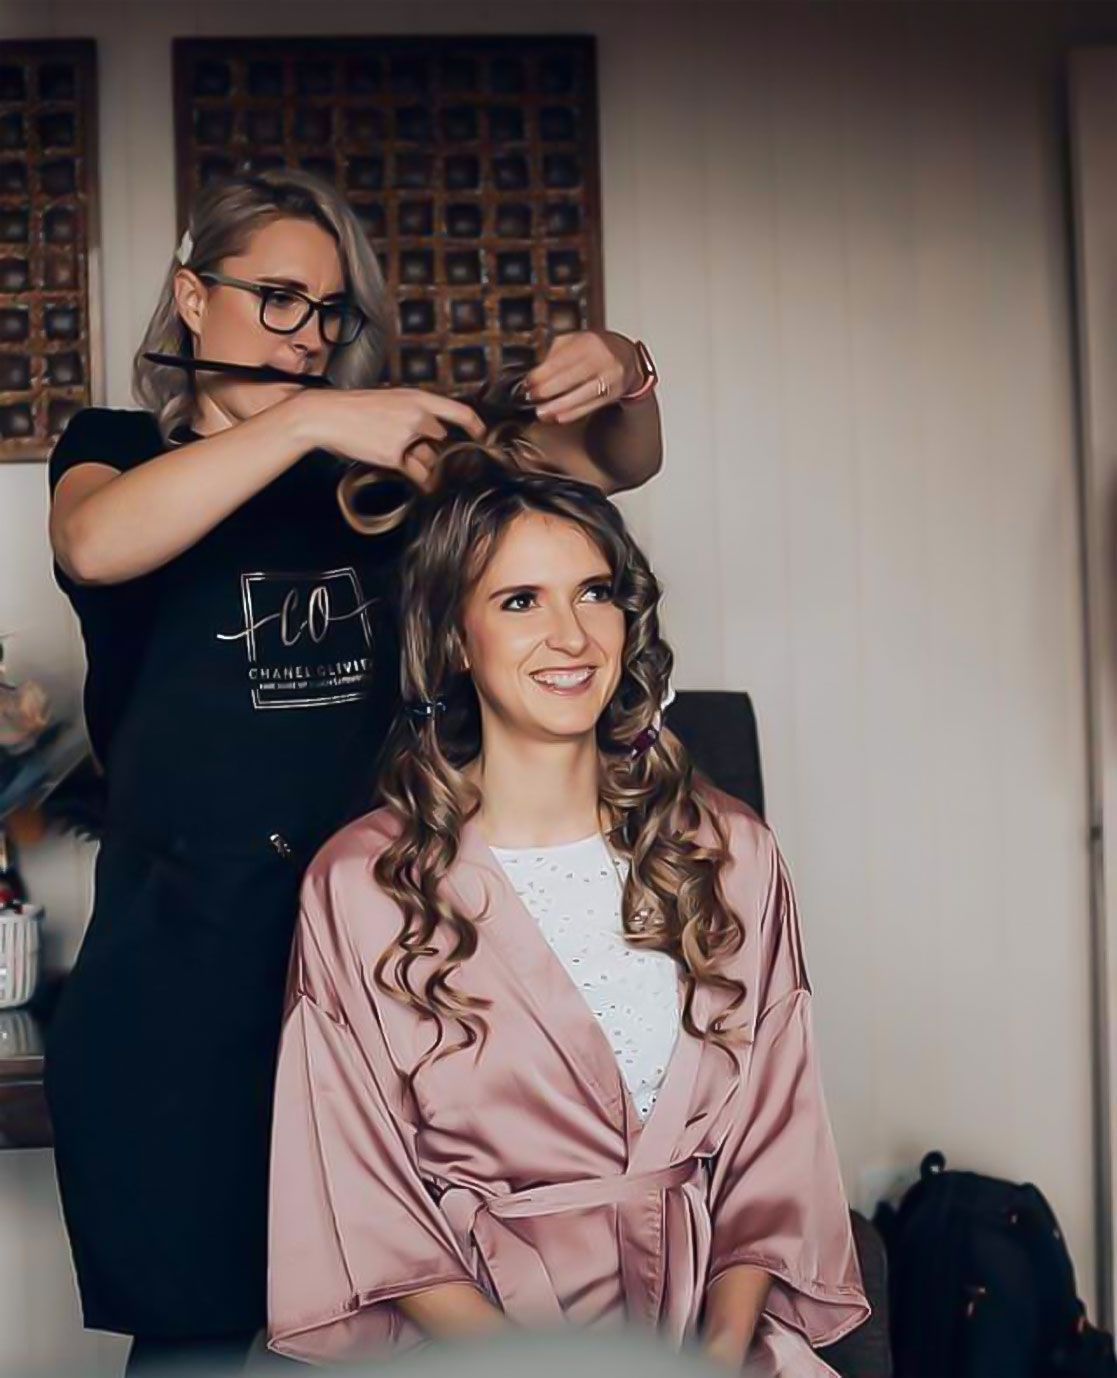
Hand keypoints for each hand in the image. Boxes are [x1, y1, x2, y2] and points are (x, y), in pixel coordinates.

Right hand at [289, 387, 485, 489]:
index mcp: (418, 397)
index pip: (459, 411)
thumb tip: (430, 437)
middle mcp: (417, 415)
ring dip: (426, 466)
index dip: (476, 426)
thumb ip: (413, 415)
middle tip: (433, 459)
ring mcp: (407, 435)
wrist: (326, 414)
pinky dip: (421, 480)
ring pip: (429, 458)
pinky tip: (422, 485)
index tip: (483, 437)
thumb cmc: (355, 408)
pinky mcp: (394, 455)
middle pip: (441, 439)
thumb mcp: (390, 401)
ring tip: (415, 468)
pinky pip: (416, 473)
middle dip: (436, 450)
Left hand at [524, 330, 640, 424]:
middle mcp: (602, 359)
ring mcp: (610, 378)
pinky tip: (559, 416)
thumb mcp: (575, 341)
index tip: (528, 382)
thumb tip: (535, 373)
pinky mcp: (613, 394)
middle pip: (571, 378)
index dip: (542, 374)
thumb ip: (555, 353)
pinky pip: (590, 406)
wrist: (626, 357)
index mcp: (589, 342)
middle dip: (547, 390)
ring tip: (542, 412)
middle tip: (531, 397)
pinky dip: (573, 413)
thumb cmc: (595, 349)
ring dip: (558, 406)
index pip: (561, 360)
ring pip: (581, 395)